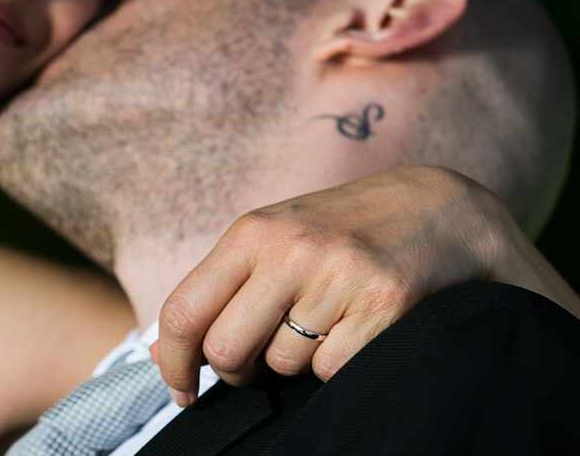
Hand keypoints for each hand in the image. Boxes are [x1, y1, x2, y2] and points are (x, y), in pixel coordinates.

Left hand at [152, 166, 507, 406]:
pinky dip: (336, 362)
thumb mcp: (274, 239)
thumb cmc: (341, 230)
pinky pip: (332, 371)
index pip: (184, 310)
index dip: (172, 362)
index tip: (180, 389)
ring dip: (294, 361)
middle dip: (235, 371)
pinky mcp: (383, 306)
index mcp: (253, 231)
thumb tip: (159, 354)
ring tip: (322, 323)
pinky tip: (354, 326)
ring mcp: (339, 278)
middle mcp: (291, 251)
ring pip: (283, 366)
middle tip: (257, 361)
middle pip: (225, 350)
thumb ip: (219, 290)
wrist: (439, 208)